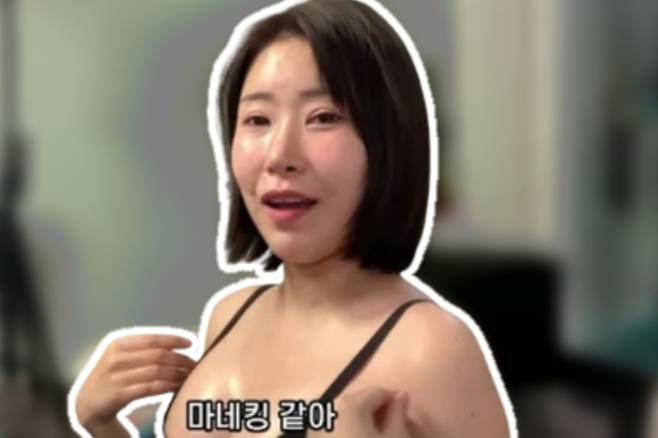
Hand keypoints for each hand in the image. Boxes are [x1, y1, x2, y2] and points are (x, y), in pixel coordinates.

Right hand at [73, 334, 195, 429]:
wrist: (86, 404)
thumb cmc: (112, 377)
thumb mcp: (121, 357)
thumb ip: (144, 349)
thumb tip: (178, 344)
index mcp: (118, 344)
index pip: (152, 338)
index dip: (173, 340)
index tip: (191, 343)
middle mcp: (116, 358)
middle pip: (157, 356)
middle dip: (180, 359)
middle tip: (195, 364)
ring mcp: (116, 377)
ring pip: (156, 372)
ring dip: (177, 374)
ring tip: (189, 377)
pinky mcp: (118, 395)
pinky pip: (150, 388)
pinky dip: (167, 386)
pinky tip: (177, 387)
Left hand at [310, 386, 411, 437]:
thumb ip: (398, 415)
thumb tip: (401, 395)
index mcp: (349, 404)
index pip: (377, 391)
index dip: (394, 401)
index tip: (404, 416)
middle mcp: (328, 408)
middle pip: (358, 402)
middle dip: (374, 411)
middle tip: (389, 428)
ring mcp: (314, 427)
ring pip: (342, 415)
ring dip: (358, 422)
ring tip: (371, 435)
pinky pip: (330, 428)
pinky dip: (343, 431)